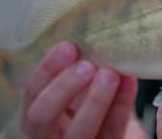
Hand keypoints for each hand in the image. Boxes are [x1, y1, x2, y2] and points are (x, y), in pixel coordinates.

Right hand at [21, 42, 145, 138]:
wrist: (117, 128)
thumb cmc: (95, 102)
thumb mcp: (80, 87)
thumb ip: (77, 67)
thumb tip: (91, 32)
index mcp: (41, 115)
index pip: (31, 96)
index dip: (46, 72)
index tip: (67, 47)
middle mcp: (52, 135)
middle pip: (41, 118)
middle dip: (62, 88)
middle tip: (86, 65)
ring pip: (78, 133)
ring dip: (94, 101)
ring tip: (111, 74)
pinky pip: (112, 133)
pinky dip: (121, 107)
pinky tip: (130, 83)